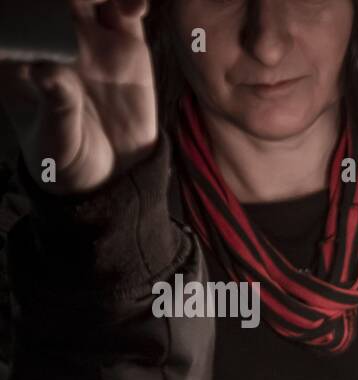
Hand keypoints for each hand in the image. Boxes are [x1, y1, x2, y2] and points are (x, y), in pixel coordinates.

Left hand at [0, 0, 156, 194]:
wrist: (112, 177)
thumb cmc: (67, 160)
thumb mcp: (55, 141)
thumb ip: (54, 106)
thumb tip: (46, 71)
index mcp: (19, 57)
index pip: (14, 19)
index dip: (21, 7)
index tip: (33, 8)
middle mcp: (52, 40)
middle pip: (49, 0)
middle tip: (75, 0)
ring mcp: (89, 40)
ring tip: (110, 0)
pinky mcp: (126, 46)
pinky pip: (125, 11)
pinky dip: (129, 1)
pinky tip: (135, 8)